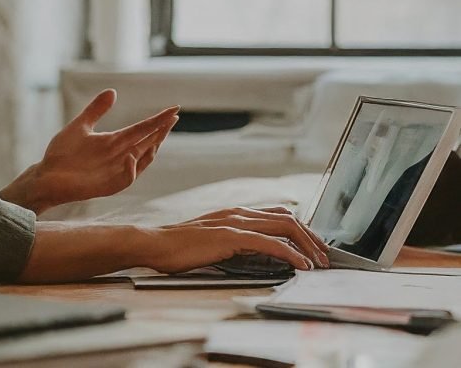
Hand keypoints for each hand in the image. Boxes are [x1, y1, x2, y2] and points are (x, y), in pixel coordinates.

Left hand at [0, 89, 178, 214]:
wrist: (46, 176)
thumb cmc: (62, 154)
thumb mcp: (80, 126)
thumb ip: (96, 110)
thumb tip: (113, 91)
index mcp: (114, 142)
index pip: (141, 129)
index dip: (158, 120)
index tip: (174, 109)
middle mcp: (118, 156)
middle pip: (146, 142)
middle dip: (160, 131)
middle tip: (173, 118)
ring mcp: (114, 172)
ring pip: (141, 161)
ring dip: (150, 149)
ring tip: (158, 134)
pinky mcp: (106, 186)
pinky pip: (125, 180)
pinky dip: (130, 169)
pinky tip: (131, 155)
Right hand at [146, 206, 330, 272]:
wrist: (155, 244)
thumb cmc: (178, 247)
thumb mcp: (211, 241)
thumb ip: (233, 242)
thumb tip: (256, 253)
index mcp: (234, 213)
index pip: (277, 214)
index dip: (301, 229)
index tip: (312, 246)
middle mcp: (238, 213)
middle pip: (288, 218)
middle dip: (311, 236)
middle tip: (324, 256)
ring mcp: (235, 222)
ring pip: (284, 226)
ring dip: (307, 245)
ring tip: (319, 263)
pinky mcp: (231, 237)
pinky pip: (270, 243)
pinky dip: (291, 253)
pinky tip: (301, 265)